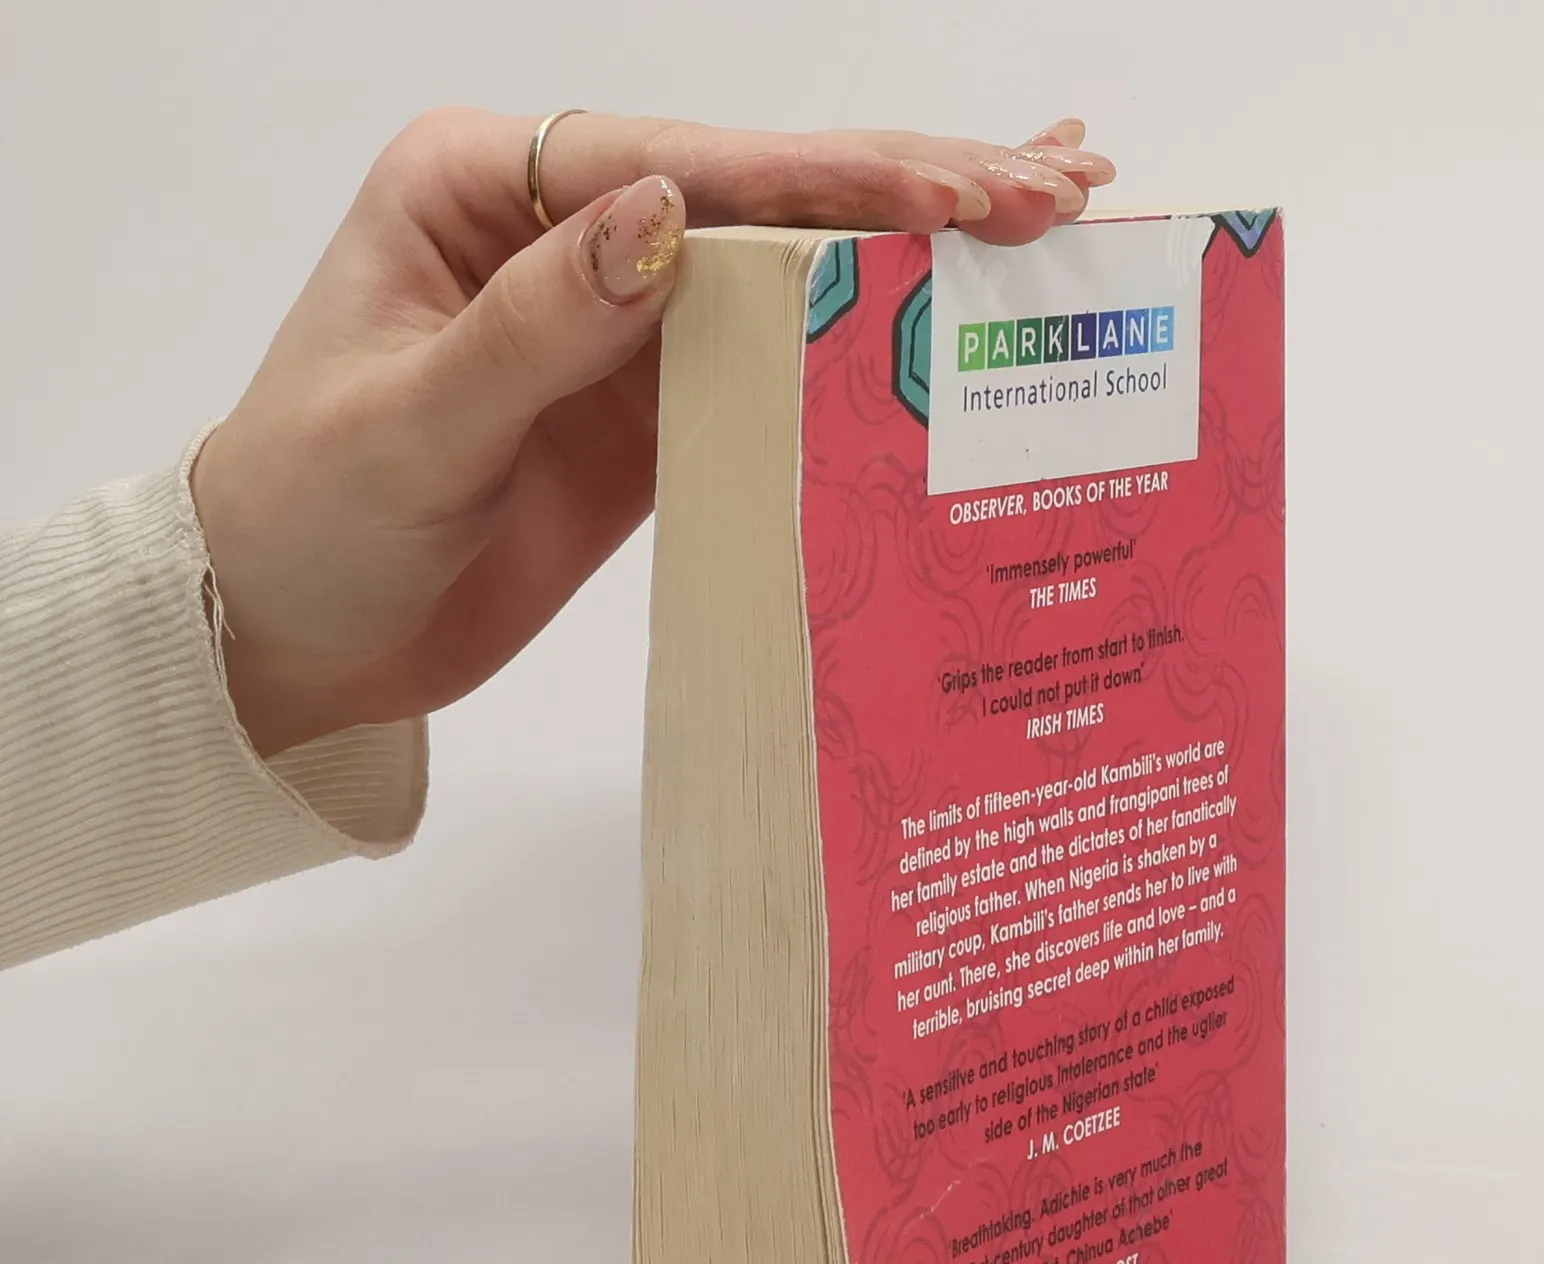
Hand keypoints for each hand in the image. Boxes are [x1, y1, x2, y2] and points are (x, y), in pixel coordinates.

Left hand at [190, 110, 1115, 758]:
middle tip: (1063, 183)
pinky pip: (777, 360)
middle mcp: (565, 231)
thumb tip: (662, 218)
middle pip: (762, 192)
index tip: (951, 196)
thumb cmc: (313, 516)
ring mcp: (622, 322)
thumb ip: (537, 324)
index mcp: (487, 187)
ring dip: (921, 244)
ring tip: (1059, 207)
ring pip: (791, 265)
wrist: (296, 634)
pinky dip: (872, 335)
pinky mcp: (654, 409)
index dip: (823, 180)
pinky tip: (957, 311)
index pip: (679, 166)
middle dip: (913, 185)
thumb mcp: (410, 423)